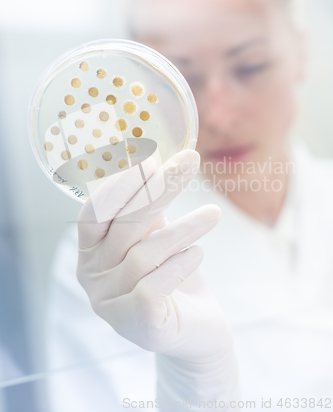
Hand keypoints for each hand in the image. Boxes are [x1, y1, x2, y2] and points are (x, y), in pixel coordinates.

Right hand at [77, 149, 233, 361]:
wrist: (196, 329)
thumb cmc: (172, 275)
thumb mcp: (157, 237)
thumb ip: (149, 211)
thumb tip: (158, 164)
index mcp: (90, 252)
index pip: (94, 213)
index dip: (120, 185)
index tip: (151, 160)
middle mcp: (92, 278)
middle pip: (122, 227)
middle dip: (158, 190)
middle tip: (189, 163)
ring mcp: (110, 305)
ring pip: (143, 254)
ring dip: (183, 229)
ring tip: (213, 214)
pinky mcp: (137, 325)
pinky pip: (155, 285)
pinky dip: (180, 265)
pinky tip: (199, 253)